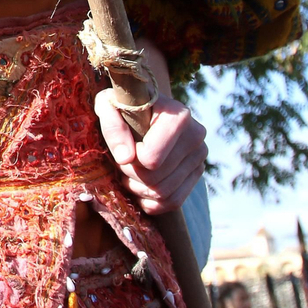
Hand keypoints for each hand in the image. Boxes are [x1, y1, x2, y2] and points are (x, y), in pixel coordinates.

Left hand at [96, 89, 206, 214]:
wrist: (143, 107)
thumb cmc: (122, 105)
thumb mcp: (108, 105)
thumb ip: (112, 126)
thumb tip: (125, 158)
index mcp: (177, 117)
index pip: (151, 158)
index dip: (129, 160)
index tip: (122, 148)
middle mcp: (195, 136)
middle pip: (156, 178)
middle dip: (131, 175)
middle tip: (121, 164)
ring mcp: (199, 156)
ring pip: (164, 193)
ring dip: (138, 189)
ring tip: (128, 173)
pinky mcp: (197, 172)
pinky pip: (173, 202)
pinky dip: (151, 202)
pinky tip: (139, 186)